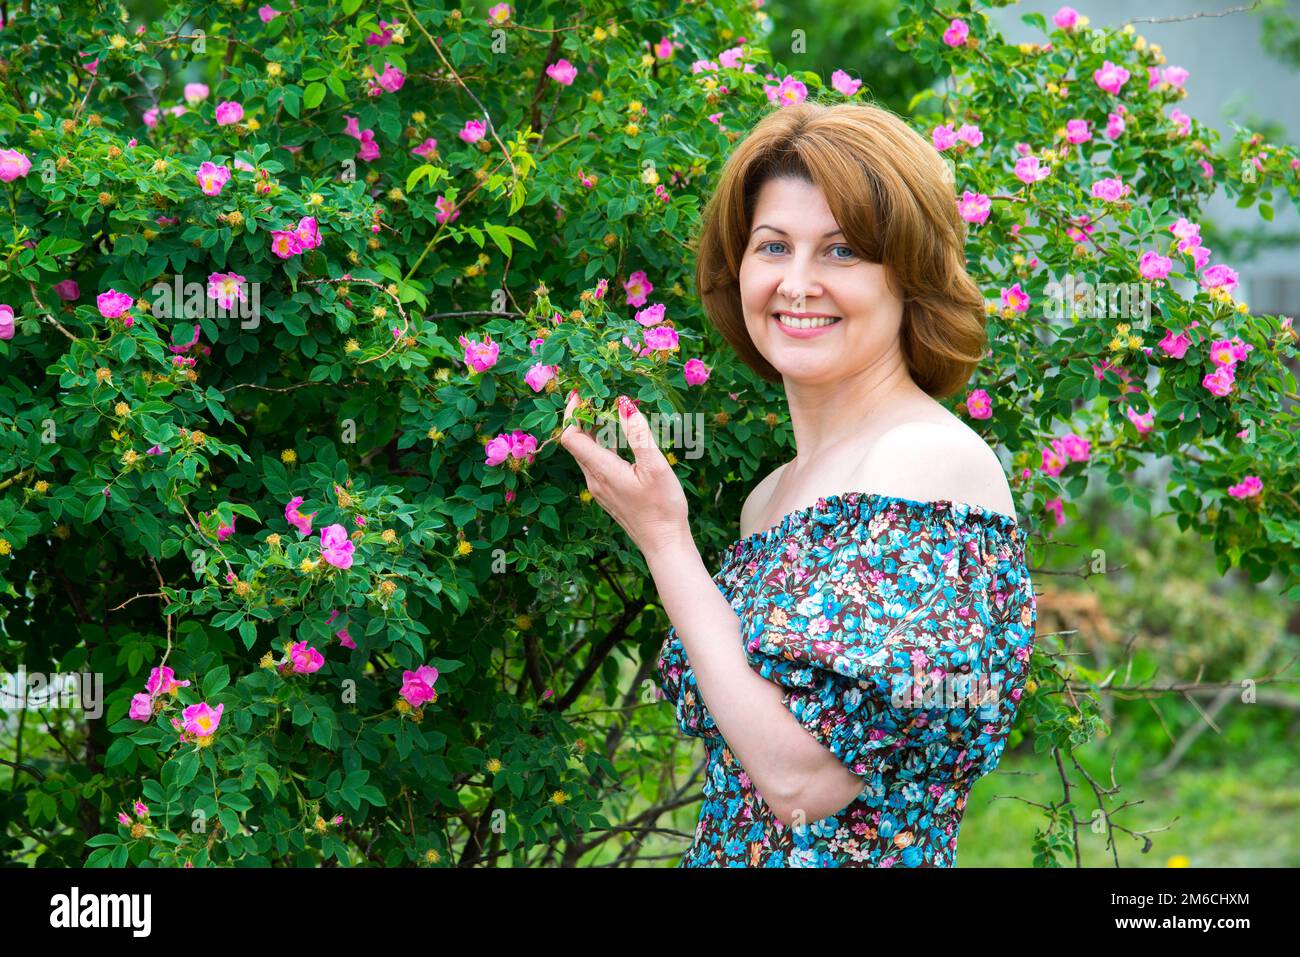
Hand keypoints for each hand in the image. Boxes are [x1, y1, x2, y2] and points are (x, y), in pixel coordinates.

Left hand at [558, 390, 690, 556]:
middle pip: (576, 442)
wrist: (664, 543)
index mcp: (601, 470)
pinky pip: (597, 463)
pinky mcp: (608, 493)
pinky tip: (621, 439)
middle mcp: (593, 479)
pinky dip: (603, 444)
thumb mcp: (655, 466)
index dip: (572, 412)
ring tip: (611, 411)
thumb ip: (638, 434)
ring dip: (594, 430)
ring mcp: (599, 488)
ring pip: (587, 452)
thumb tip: (623, 403)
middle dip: (583, 416)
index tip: (582, 392)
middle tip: (598, 395)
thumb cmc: (663, 507)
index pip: (570, 436)